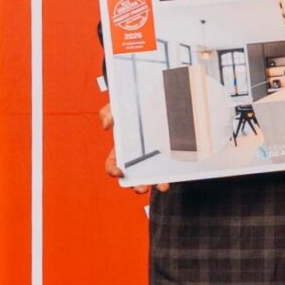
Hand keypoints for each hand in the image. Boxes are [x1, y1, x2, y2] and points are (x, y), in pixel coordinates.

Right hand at [96, 74, 164, 192]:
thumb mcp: (119, 105)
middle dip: (136, 186)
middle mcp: (139, 156)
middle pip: (134, 177)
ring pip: (154, 176)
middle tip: (141, 188)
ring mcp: (155, 156)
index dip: (113, 170)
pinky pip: (172, 166)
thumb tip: (107, 125)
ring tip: (162, 186)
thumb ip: (108, 111)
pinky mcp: (170, 154)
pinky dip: (174, 173)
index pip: (114, 163)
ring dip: (157, 184)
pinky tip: (177, 174)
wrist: (159, 96)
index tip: (118, 172)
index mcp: (124, 147)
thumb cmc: (134, 104)